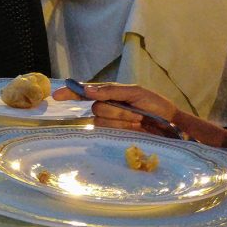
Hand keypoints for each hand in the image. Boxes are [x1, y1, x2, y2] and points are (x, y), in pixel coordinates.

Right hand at [52, 82, 179, 132]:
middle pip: (96, 108)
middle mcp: (106, 108)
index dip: (71, 93)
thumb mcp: (135, 92)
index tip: (57, 95)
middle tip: (136, 112)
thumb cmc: (155, 105)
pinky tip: (133, 129)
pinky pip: (106, 132)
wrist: (169, 125)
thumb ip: (110, 91)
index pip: (85, 92)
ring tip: (138, 121)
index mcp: (109, 94)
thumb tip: (87, 90)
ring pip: (101, 121)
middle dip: (117, 110)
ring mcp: (109, 123)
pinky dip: (121, 129)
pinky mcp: (112, 136)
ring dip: (122, 121)